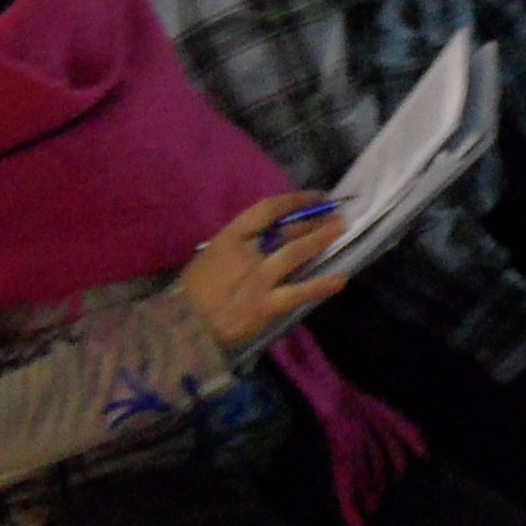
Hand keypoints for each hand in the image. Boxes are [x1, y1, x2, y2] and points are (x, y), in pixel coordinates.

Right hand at [176, 194, 348, 351]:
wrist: (183, 328)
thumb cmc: (194, 292)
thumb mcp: (211, 256)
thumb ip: (238, 246)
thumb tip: (268, 238)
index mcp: (229, 238)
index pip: (266, 209)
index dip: (294, 201)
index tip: (315, 197)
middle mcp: (246, 253)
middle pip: (285, 230)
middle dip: (313, 220)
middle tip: (336, 215)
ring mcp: (257, 280)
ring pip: (295, 254)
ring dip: (320, 240)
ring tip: (342, 230)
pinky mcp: (265, 305)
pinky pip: (297, 293)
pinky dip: (320, 286)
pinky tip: (340, 279)